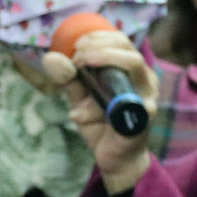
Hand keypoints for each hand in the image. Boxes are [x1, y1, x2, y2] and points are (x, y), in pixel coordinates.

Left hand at [41, 30, 156, 194]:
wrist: (115, 158)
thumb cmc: (101, 124)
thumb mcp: (80, 98)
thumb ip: (67, 79)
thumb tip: (49, 56)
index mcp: (131, 72)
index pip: (122, 42)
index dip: (99, 37)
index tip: (76, 45)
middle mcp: (145, 81)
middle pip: (130, 49)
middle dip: (99, 47)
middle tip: (76, 57)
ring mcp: (147, 98)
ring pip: (133, 66)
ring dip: (103, 61)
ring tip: (78, 69)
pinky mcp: (143, 118)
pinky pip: (122, 105)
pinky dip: (94, 109)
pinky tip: (77, 115)